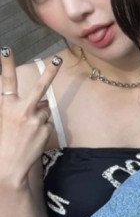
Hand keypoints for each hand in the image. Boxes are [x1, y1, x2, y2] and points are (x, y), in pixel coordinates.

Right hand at [0, 48, 61, 188]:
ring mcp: (35, 119)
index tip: (6, 50)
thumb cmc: (3, 143)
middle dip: (50, 72)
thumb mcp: (4, 121)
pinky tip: (33, 137)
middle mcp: (21, 109)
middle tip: (57, 59)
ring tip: (27, 130)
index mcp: (6, 106)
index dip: (6, 64)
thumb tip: (42, 101)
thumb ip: (18, 108)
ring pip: (45, 109)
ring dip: (40, 115)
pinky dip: (43, 127)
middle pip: (40, 87)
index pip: (6, 81)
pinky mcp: (45, 128)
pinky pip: (47, 122)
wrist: (8, 167)